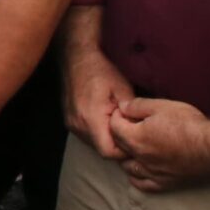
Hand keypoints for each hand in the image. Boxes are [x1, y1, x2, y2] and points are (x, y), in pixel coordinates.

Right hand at [61, 43, 134, 159]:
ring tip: (120, 125)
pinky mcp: (69, 121)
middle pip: (101, 150)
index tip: (135, 140)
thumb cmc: (102, 71)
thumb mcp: (123, 89)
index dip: (124, 151)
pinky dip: (99, 132)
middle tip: (131, 132)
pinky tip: (107, 120)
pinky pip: (87, 135)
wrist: (77, 58)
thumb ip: (131, 113)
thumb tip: (140, 130)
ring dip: (107, 139)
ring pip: (94, 144)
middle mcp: (78, 125)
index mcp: (92, 118)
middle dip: (118, 145)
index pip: (108, 152)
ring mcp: (72, 124)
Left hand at [111, 99, 209, 191]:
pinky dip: (137, 178)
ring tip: (132, 147)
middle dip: (119, 134)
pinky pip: (143, 184)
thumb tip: (121, 106)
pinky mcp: (165, 183)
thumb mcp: (162, 106)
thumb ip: (137, 106)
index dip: (116, 116)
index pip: (113, 127)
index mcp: (136, 138)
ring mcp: (152, 173)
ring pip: (128, 167)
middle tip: (128, 125)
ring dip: (126, 156)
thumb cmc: (189, 124)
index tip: (124, 111)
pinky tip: (139, 171)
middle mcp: (140, 158)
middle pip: (118, 147)